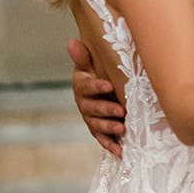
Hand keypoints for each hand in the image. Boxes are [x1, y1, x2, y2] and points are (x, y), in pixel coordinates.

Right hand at [68, 37, 124, 157]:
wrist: (104, 88)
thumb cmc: (99, 73)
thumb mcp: (91, 64)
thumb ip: (83, 57)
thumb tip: (72, 42)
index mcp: (81, 86)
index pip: (86, 86)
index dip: (96, 87)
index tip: (108, 85)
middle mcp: (84, 104)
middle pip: (92, 109)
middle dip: (106, 110)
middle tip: (121, 111)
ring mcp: (91, 118)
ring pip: (97, 125)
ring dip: (108, 128)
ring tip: (122, 128)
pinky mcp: (99, 130)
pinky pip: (103, 139)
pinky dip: (110, 145)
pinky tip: (120, 151)